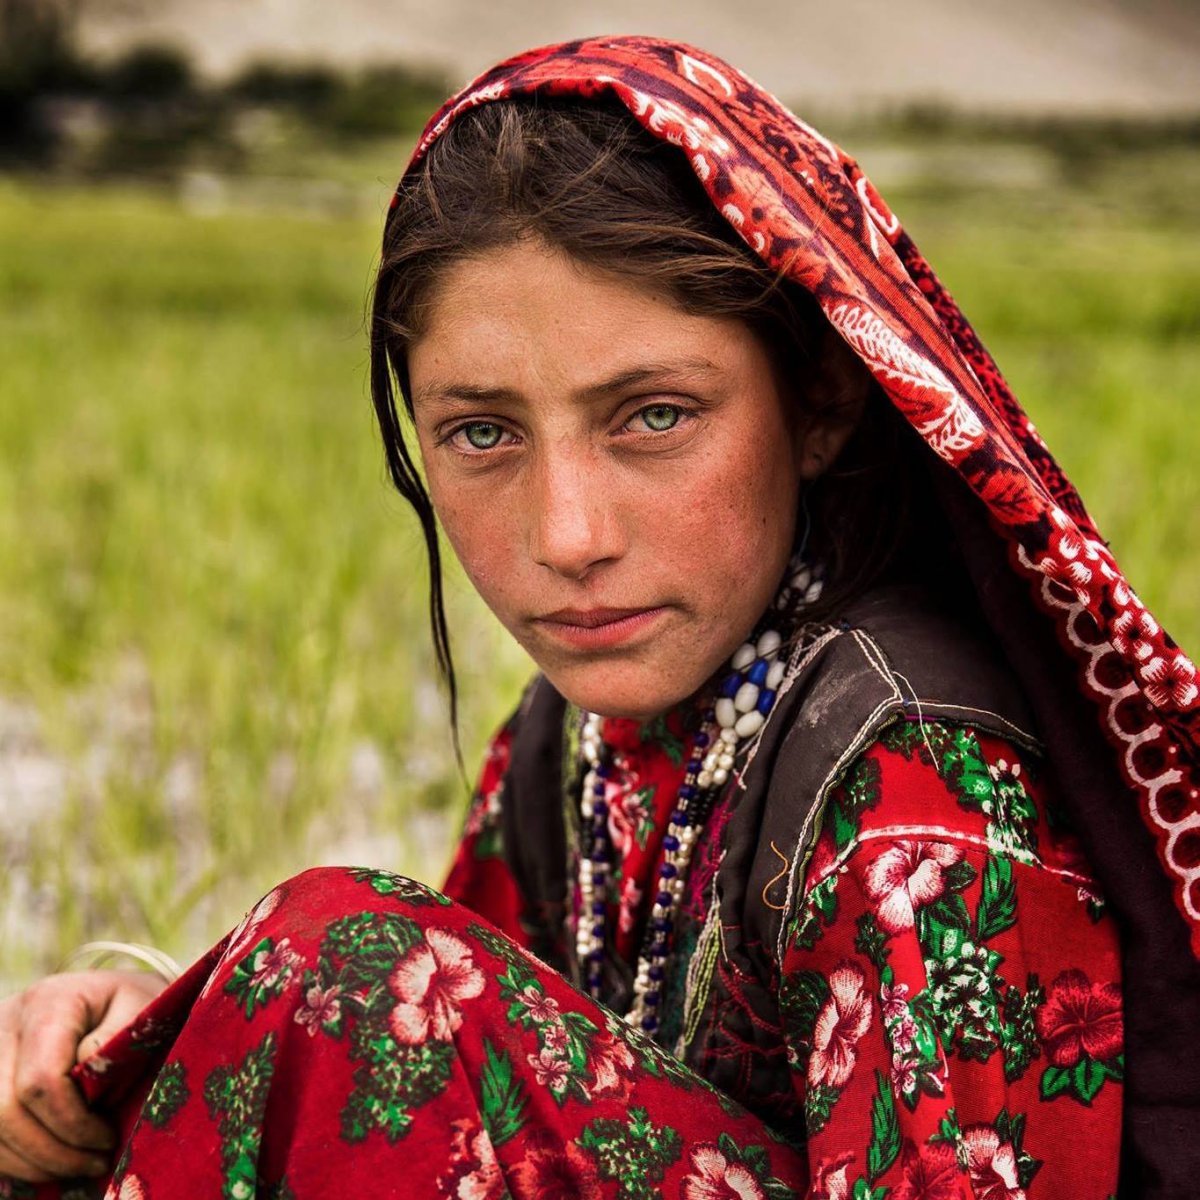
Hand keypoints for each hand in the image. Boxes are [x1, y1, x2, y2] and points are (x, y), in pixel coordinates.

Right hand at [0, 970, 165, 1181]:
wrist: (112, 998)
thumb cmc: (133, 1006)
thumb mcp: (144, 1007)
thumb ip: (120, 1035)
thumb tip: (84, 1068)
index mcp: (49, 1003)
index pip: (40, 1079)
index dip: (71, 1122)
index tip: (107, 1139)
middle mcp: (7, 1024)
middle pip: (6, 1109)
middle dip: (51, 1150)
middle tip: (96, 1163)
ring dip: (32, 1161)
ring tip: (79, 1166)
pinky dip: (16, 1158)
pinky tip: (53, 1162)